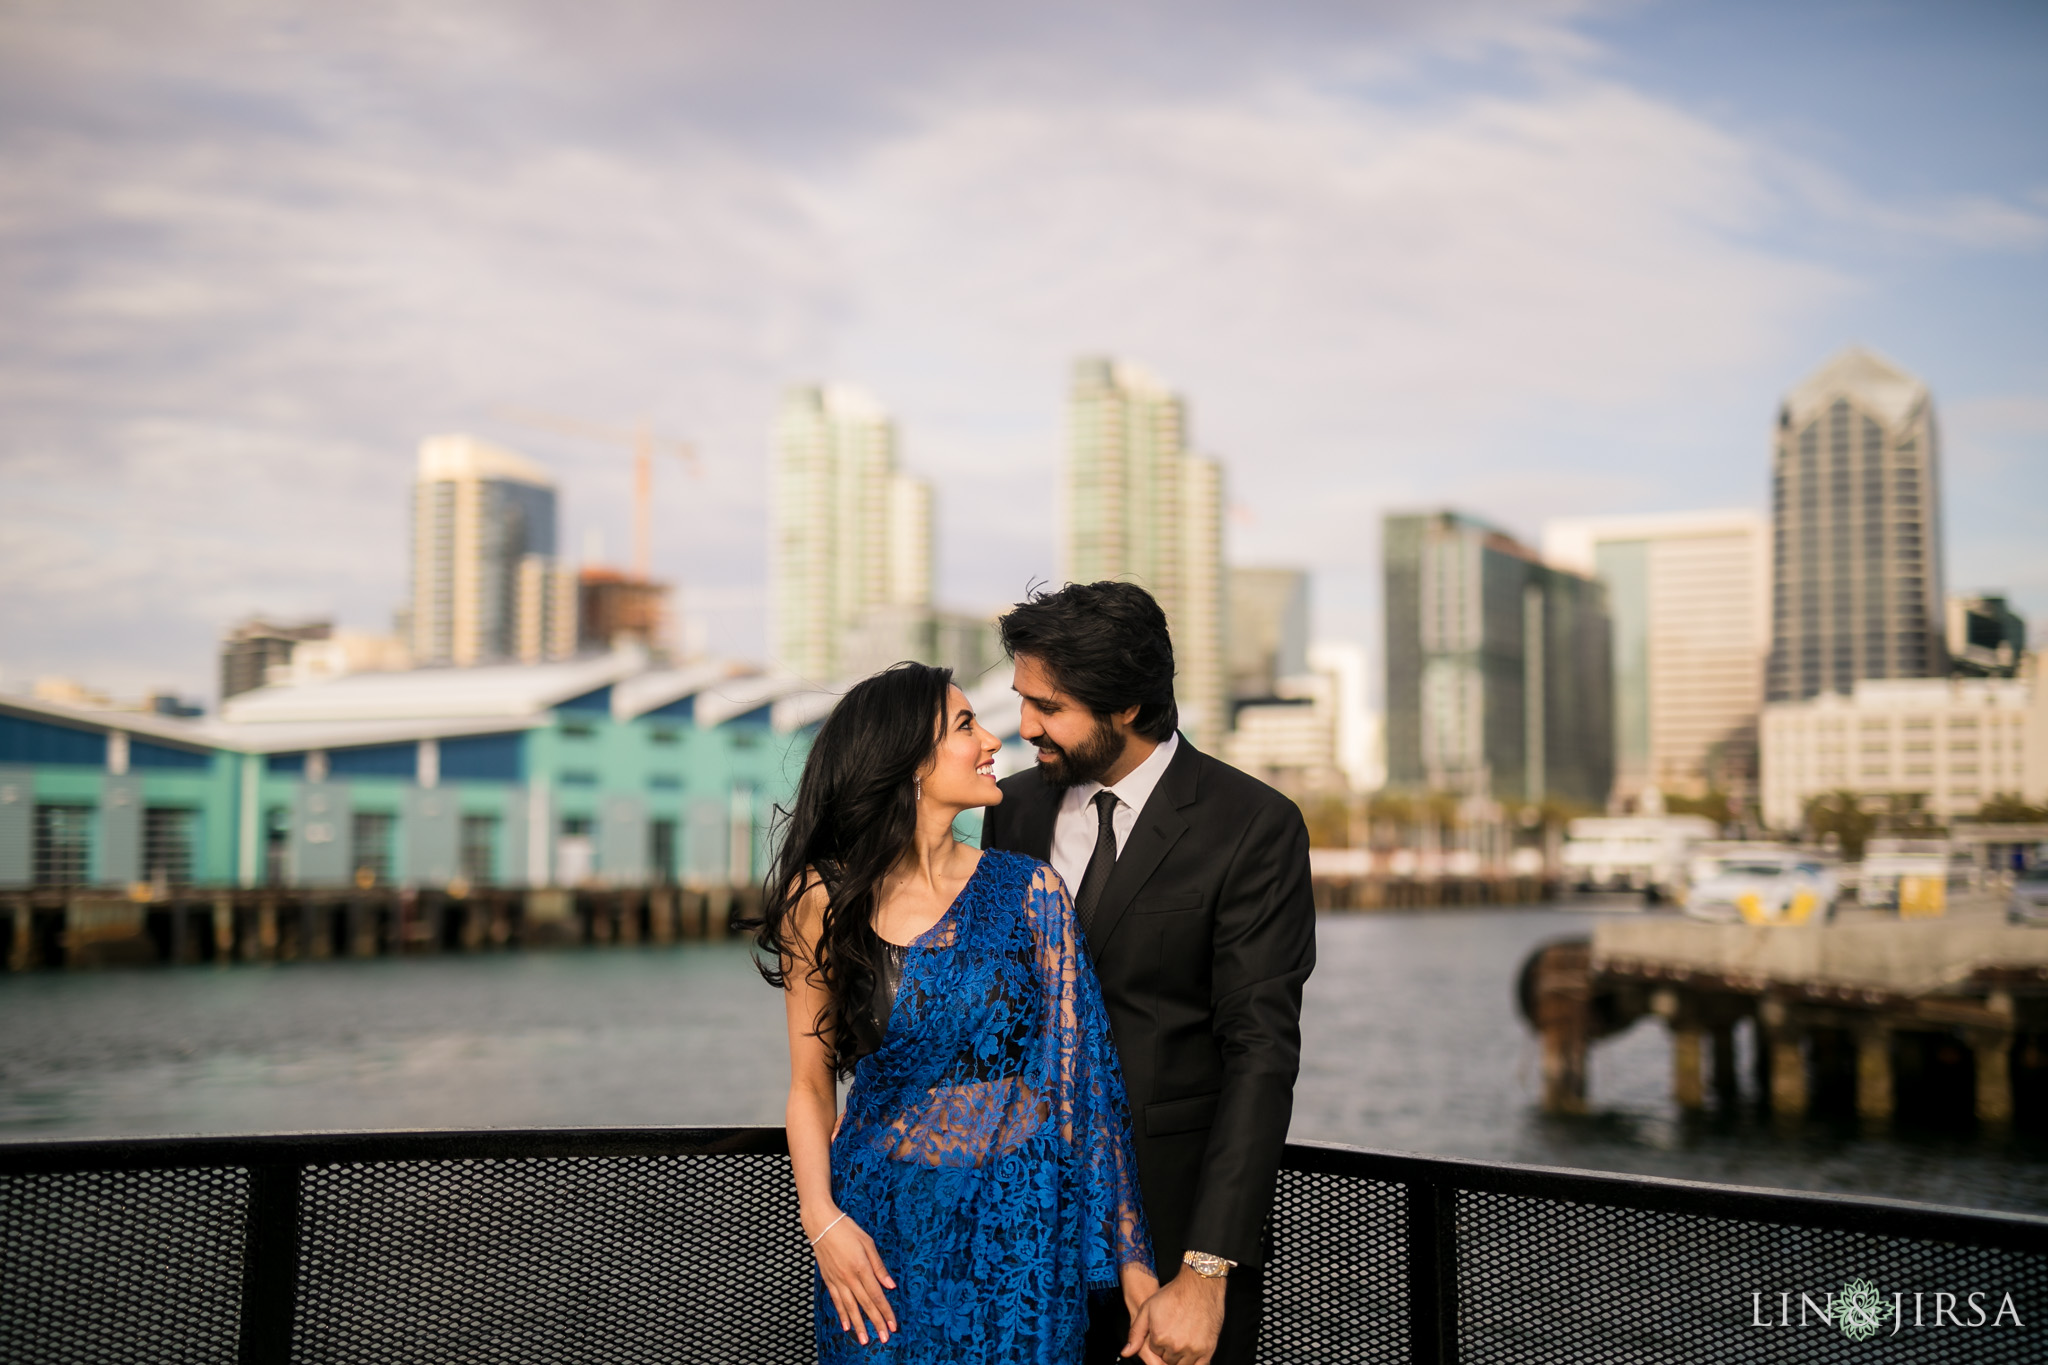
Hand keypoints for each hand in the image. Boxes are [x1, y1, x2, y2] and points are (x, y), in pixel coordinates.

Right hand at [807, 1208, 896, 1345]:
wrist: (821, 1224)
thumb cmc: (847, 1230)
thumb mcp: (868, 1243)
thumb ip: (879, 1266)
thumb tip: (890, 1285)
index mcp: (861, 1267)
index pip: (877, 1295)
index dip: (886, 1312)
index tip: (893, 1325)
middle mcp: (849, 1277)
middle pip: (865, 1304)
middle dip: (875, 1323)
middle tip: (883, 1339)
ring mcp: (837, 1280)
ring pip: (850, 1307)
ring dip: (858, 1325)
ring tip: (864, 1340)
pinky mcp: (828, 1280)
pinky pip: (836, 1301)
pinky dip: (842, 1314)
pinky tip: (846, 1326)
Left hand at [1123, 1267, 1224, 1364]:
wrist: (1199, 1285)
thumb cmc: (1174, 1294)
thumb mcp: (1147, 1308)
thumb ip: (1136, 1333)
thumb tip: (1126, 1352)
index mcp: (1159, 1337)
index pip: (1155, 1351)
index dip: (1159, 1341)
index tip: (1165, 1330)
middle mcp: (1175, 1346)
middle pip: (1168, 1360)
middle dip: (1170, 1350)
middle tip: (1175, 1333)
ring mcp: (1192, 1349)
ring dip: (1182, 1356)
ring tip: (1184, 1338)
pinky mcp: (1207, 1350)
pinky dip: (1195, 1363)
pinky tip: (1192, 1352)